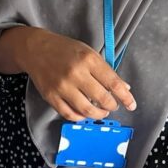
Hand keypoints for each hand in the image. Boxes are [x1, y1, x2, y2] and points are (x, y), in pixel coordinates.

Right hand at [0, 26, 135, 120]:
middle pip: (102, 99)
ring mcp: (62, 87)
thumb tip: (123, 88)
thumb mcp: (88, 53)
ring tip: (101, 112)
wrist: (35, 49)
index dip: (125, 97)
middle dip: (112, 106)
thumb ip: (105, 70)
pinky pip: (69, 114)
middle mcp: (76, 74)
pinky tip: (84, 114)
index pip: (113, 83)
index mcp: (88, 60)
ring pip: (86, 110)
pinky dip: (80, 117)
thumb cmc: (65, 50)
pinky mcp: (51, 97)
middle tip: (113, 106)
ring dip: (98, 114)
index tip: (132, 105)